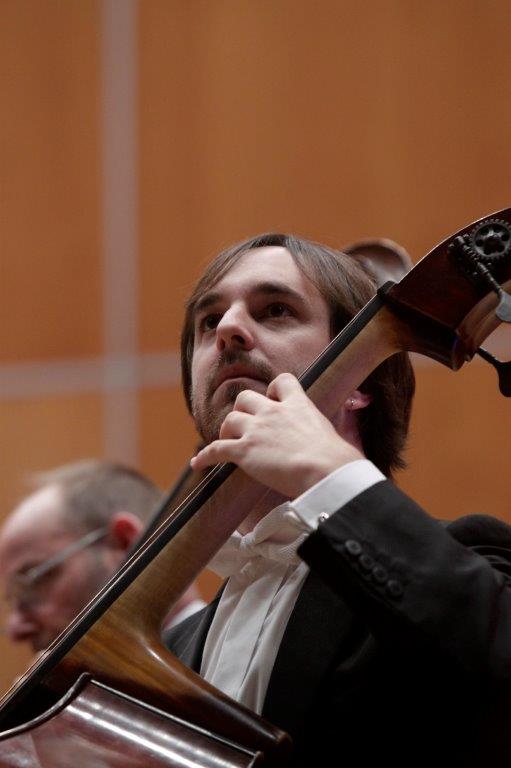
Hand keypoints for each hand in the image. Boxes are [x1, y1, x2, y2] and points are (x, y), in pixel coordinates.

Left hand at [190, 373, 362, 497]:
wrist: (326, 470)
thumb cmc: (337, 460)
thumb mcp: (332, 436)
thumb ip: (323, 437)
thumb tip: (342, 459)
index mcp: (298, 404)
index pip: (281, 381)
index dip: (272, 390)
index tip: (271, 400)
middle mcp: (274, 412)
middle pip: (246, 397)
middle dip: (243, 410)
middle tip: (246, 426)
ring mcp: (257, 430)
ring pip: (230, 419)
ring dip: (226, 431)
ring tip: (228, 443)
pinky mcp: (244, 451)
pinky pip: (216, 449)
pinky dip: (205, 456)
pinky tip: (198, 462)